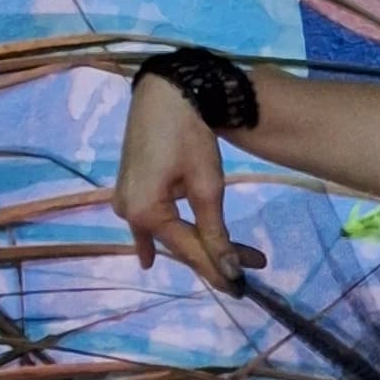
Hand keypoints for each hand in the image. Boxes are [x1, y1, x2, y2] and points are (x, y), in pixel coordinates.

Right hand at [115, 74, 264, 298]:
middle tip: (254, 264)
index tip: (244, 287)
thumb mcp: (206, 185)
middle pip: (179, 244)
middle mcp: (128, 213)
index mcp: (145, 213)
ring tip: (238, 257)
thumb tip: (228, 272)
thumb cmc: (189, 134)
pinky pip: (155, 221)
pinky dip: (175, 231)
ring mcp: (125, 202)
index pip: (189, 252)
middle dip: (216, 254)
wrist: (167, 91)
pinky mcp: (129, 190)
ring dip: (200, 243)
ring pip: (169, 234)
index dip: (218, 269)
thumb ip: (214, 232)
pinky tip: (162, 256)